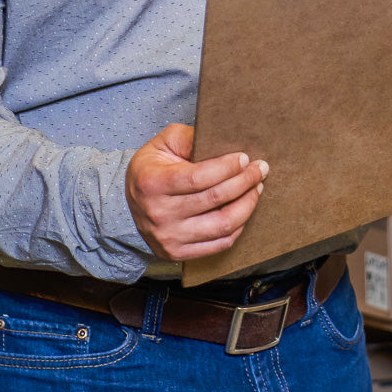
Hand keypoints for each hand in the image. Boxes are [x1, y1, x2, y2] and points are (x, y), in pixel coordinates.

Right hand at [125, 123, 268, 261]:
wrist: (131, 200)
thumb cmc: (152, 167)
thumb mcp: (164, 142)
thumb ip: (190, 138)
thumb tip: (221, 140)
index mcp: (152, 183)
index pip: (199, 178)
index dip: (227, 168)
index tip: (244, 158)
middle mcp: (159, 214)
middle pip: (214, 200)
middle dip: (244, 182)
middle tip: (260, 169)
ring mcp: (168, 238)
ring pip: (222, 225)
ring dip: (247, 205)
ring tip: (256, 188)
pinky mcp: (177, 254)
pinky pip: (219, 244)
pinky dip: (238, 226)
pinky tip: (244, 209)